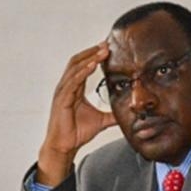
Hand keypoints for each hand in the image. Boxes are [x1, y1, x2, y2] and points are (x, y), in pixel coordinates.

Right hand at [37, 42, 116, 186]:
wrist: (65, 146)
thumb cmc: (76, 133)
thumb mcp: (101, 120)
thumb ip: (112, 114)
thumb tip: (128, 114)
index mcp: (74, 89)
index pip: (83, 66)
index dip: (94, 56)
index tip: (108, 48)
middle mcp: (66, 87)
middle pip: (77, 62)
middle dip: (92, 52)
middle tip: (107, 44)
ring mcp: (62, 93)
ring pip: (75, 69)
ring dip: (89, 58)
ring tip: (102, 51)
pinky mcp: (62, 100)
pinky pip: (72, 82)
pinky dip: (82, 72)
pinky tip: (92, 66)